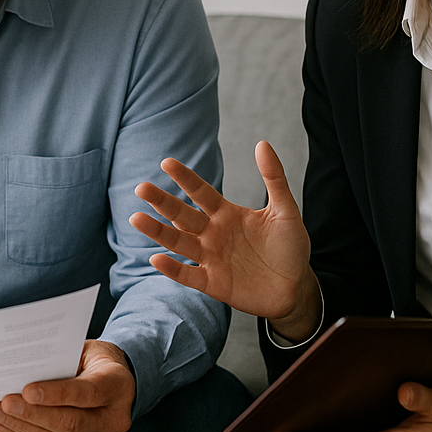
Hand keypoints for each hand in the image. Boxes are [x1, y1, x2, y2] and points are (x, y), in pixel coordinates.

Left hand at [0, 340, 135, 431]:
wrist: (116, 385)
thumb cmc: (92, 362)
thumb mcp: (83, 351)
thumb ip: (59, 361)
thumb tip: (20, 372)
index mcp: (117, 385)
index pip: (87, 393)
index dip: (56, 394)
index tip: (26, 391)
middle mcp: (116, 419)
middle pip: (70, 424)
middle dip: (30, 415)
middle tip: (2, 404)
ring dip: (21, 430)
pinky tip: (6, 428)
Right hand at [130, 144, 320, 341]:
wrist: (296, 288)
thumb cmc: (290, 248)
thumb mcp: (286, 211)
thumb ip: (274, 179)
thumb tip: (262, 143)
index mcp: (226, 214)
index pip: (201, 192)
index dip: (185, 178)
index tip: (167, 162)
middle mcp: (212, 233)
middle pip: (182, 215)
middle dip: (162, 202)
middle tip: (141, 187)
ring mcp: (210, 258)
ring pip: (178, 242)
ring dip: (158, 231)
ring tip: (136, 218)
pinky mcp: (212, 283)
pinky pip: (188, 275)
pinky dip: (173, 269)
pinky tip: (157, 259)